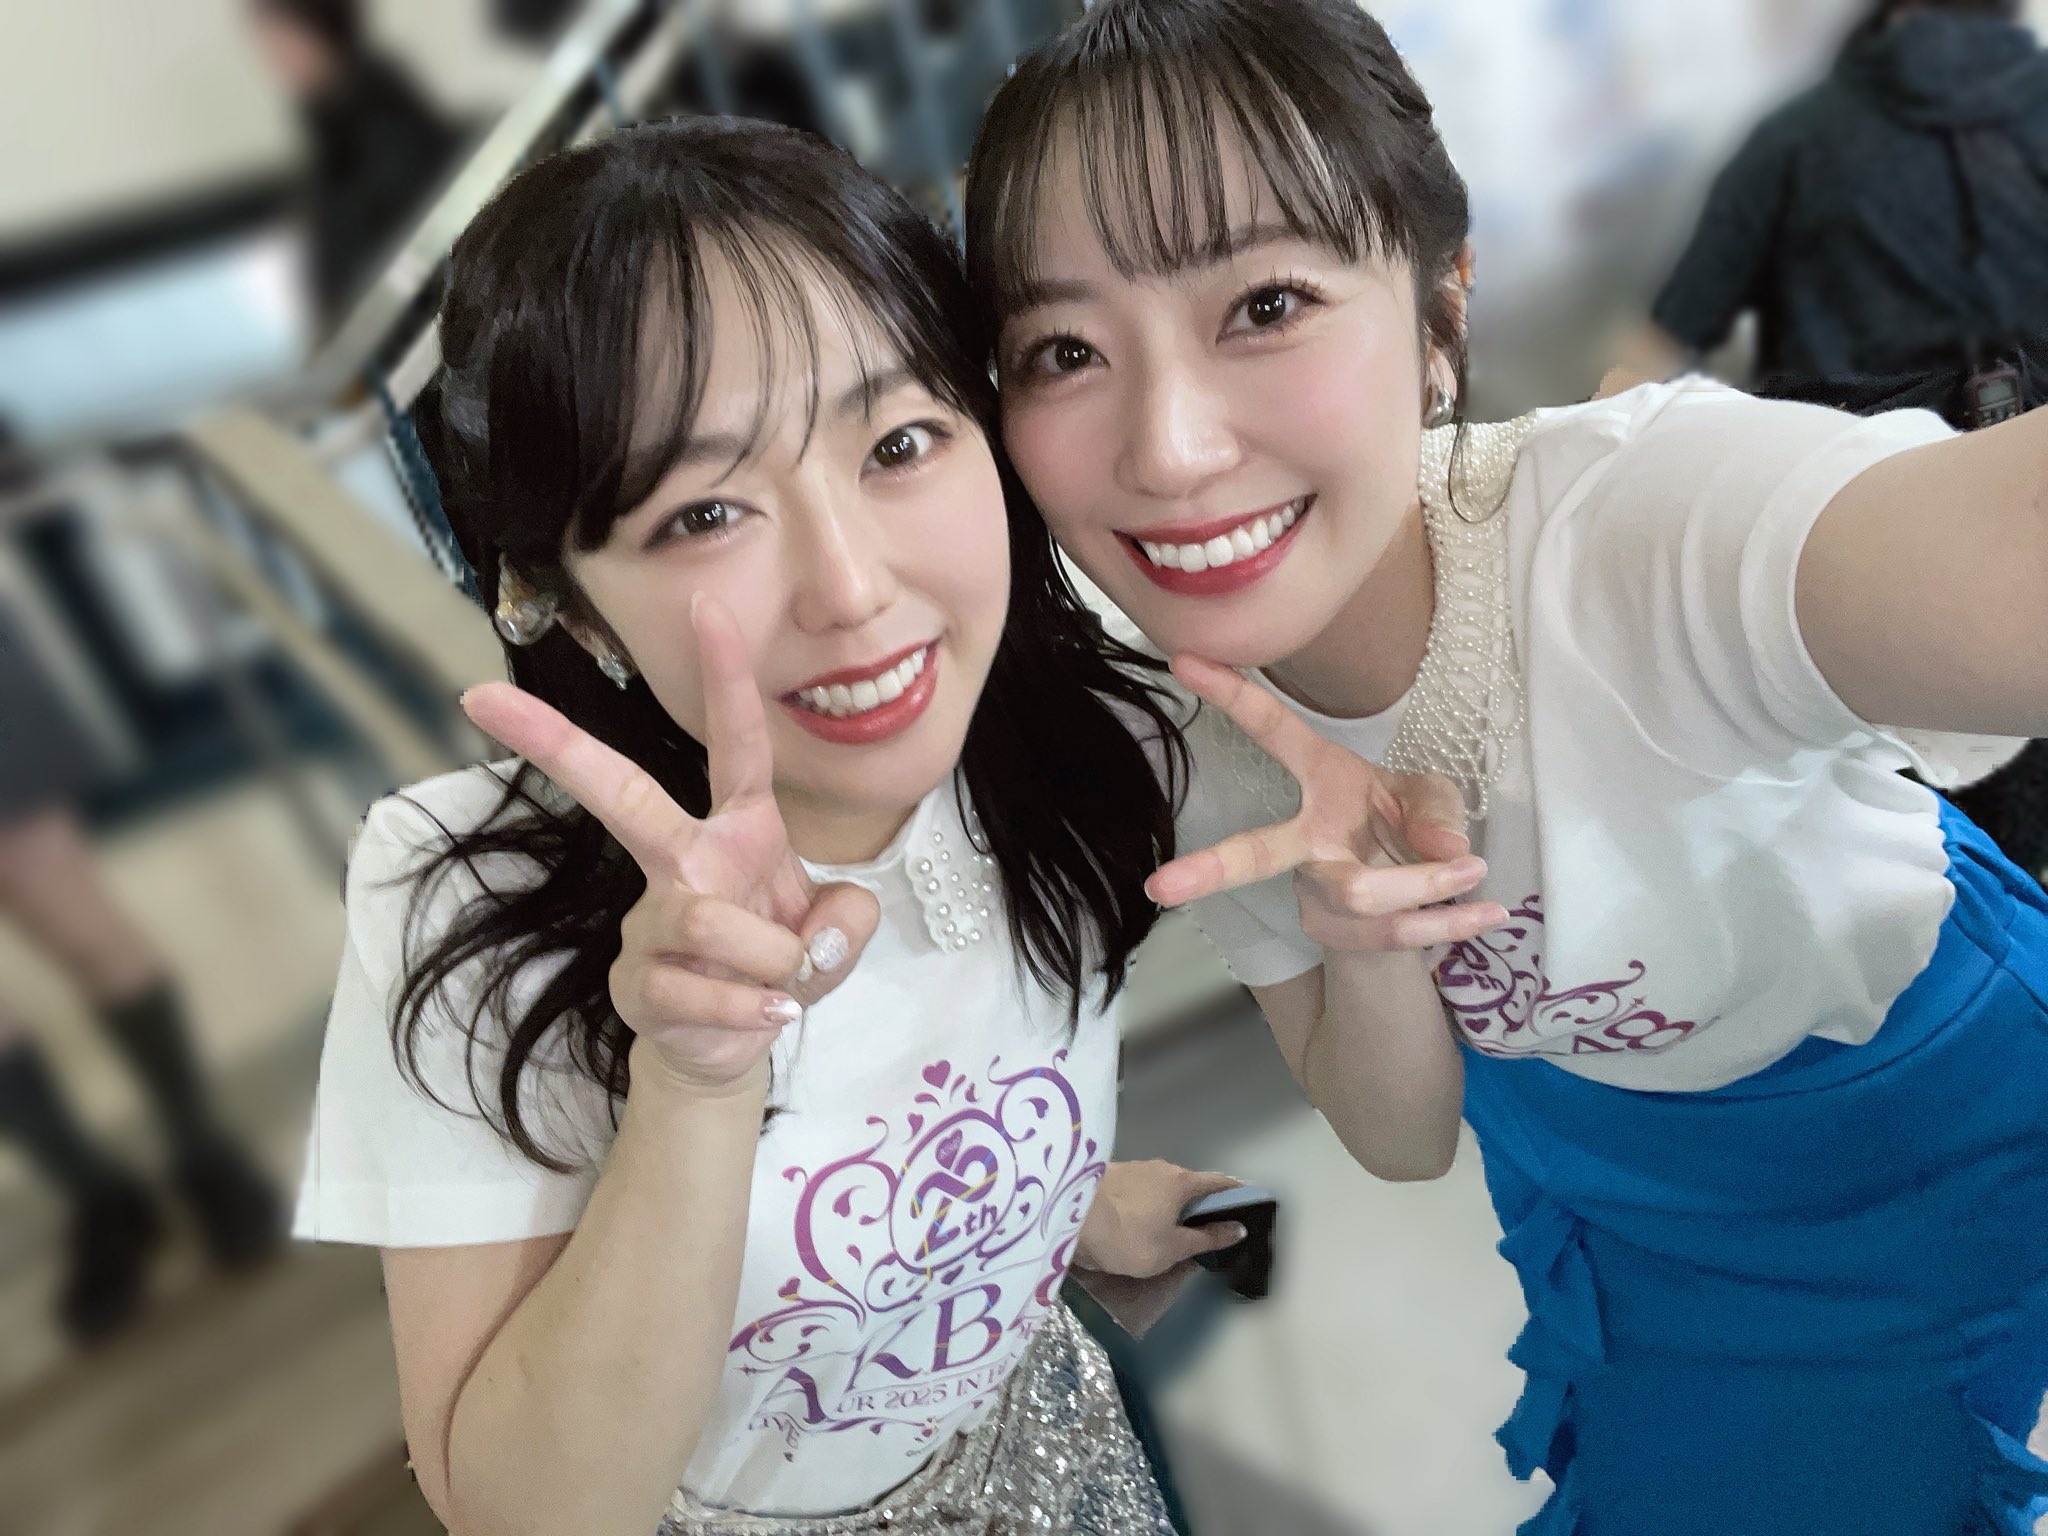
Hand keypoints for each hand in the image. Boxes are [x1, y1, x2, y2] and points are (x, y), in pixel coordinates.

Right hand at [461, 595, 880, 1094]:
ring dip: (767, 957)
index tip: (706, 603)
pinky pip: (698, 990)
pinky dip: (748, 1011)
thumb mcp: (835, 935)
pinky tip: (766, 1018)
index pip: (737, 742)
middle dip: (556, 744)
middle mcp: (685, 860)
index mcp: (737, 829)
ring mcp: (650, 919)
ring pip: (703, 916)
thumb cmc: (776, 965)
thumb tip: (821, 932)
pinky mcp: (636, 981)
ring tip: (785, 986)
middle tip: (482, 697)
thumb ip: (849, 920)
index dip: (727, 675)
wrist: (732, 1045)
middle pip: (623, 794)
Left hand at [1074, 1161, 1245, 1279]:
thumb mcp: (1171, 1248)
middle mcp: (1160, 1167)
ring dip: (1169, 1204)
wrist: (1069, 1217)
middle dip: (1198, 1203)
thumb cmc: (1127, 1237)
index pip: (1219, 1182)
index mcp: (1181, 1181)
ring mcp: (1133, 1168)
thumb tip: (1238, 1228)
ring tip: (1168, 1230)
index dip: (1235, 1193)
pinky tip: (1139, 1222)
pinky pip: (1140, 1190)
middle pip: (1189, 1184)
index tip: (1246, 1204)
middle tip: (1204, 1229)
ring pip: (1161, 1187)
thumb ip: (1205, 1238)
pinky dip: (1147, 1204)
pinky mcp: (1111, 1176)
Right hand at [1149, 655, 1508, 953]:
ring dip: (1425, 883)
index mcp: (1322, 782)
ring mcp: (1318, 894)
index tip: (1185, 659)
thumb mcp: (1430, 796)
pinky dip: (1451, 922)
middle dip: (1211, 869)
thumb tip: (1445, 846)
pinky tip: (1488, 913)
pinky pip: (1398, 933)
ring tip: (1476, 871)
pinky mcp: (1341, 935)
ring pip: (1362, 895)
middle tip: (1162, 887)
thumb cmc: (1405, 825)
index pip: (1273, 733)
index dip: (1233, 697)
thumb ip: (1438, 809)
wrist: (1408, 898)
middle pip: (1257, 854)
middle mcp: (1307, 839)